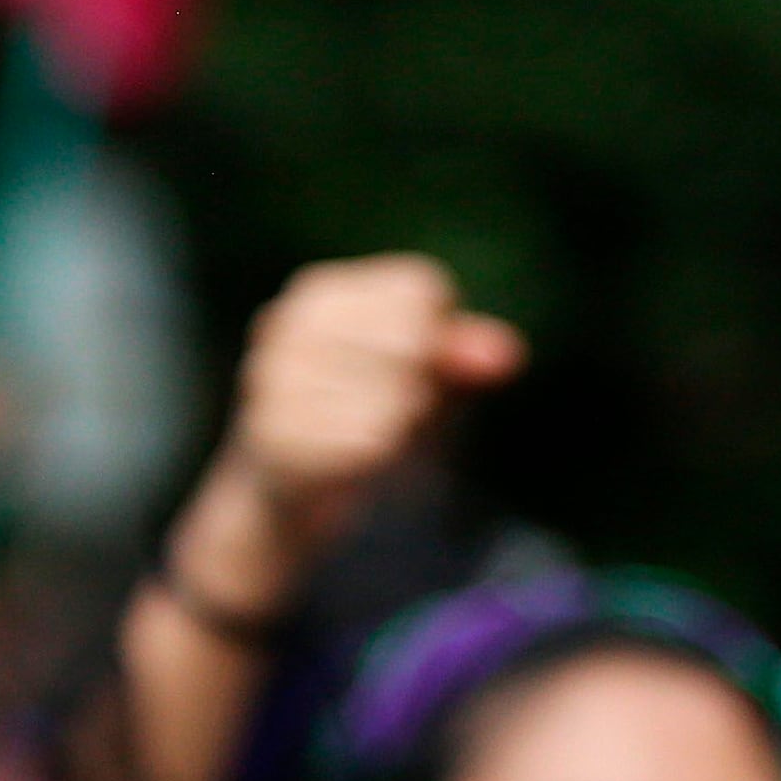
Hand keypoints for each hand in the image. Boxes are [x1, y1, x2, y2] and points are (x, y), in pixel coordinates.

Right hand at [188, 254, 523, 606]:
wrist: (289, 490)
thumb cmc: (368, 415)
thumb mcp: (426, 376)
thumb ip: (466, 355)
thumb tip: (505, 355)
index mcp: (322, 293)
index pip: (418, 290)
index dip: (439, 338)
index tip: (417, 368)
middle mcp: (288, 322)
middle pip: (408, 340)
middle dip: (422, 384)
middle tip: (394, 410)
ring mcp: (274, 379)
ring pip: (392, 395)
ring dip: (402, 426)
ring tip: (370, 434)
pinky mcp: (276, 437)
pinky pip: (368, 443)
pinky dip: (380, 457)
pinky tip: (357, 459)